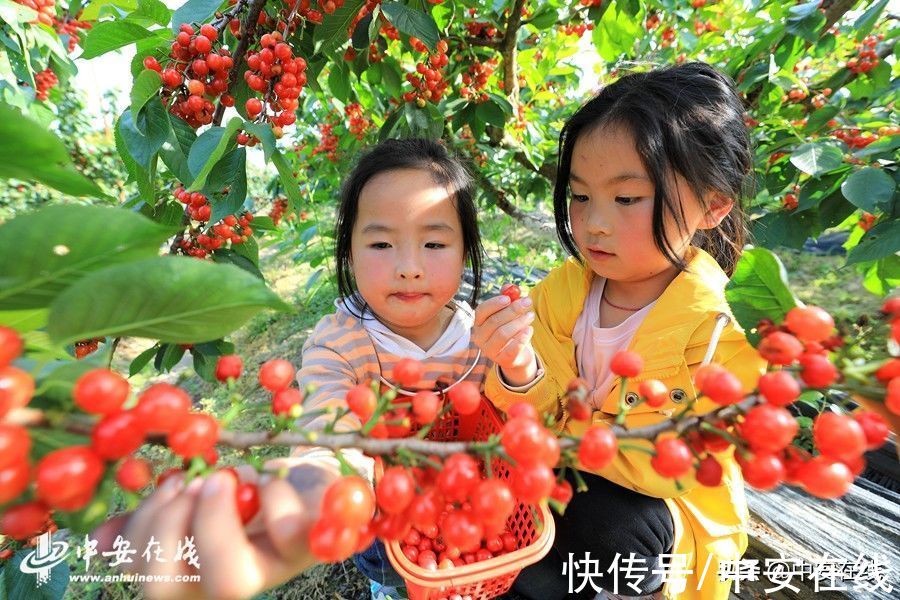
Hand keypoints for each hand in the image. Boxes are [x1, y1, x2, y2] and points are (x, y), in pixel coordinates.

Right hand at [92, 460, 339, 599]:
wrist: (310, 483)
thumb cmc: (247, 494)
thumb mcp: (196, 499)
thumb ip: (150, 519)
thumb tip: (100, 541)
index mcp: (194, 573)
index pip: (147, 582)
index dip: (143, 536)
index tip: (168, 486)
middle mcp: (227, 582)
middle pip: (169, 592)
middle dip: (166, 529)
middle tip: (193, 482)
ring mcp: (270, 572)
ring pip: (229, 582)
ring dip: (214, 517)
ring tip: (225, 477)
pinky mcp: (310, 546)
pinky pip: (286, 530)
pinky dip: (272, 492)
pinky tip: (271, 478)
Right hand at [473, 294, 536, 386]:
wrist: (517, 355)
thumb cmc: (511, 330)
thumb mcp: (509, 314)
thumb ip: (508, 300)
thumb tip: (508, 287)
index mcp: (479, 324)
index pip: (481, 311)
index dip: (494, 303)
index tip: (508, 298)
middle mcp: (480, 338)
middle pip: (494, 322)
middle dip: (512, 310)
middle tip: (527, 302)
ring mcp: (489, 351)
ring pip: (503, 334)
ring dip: (519, 322)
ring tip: (531, 315)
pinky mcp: (502, 360)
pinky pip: (512, 348)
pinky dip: (522, 338)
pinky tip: (530, 330)